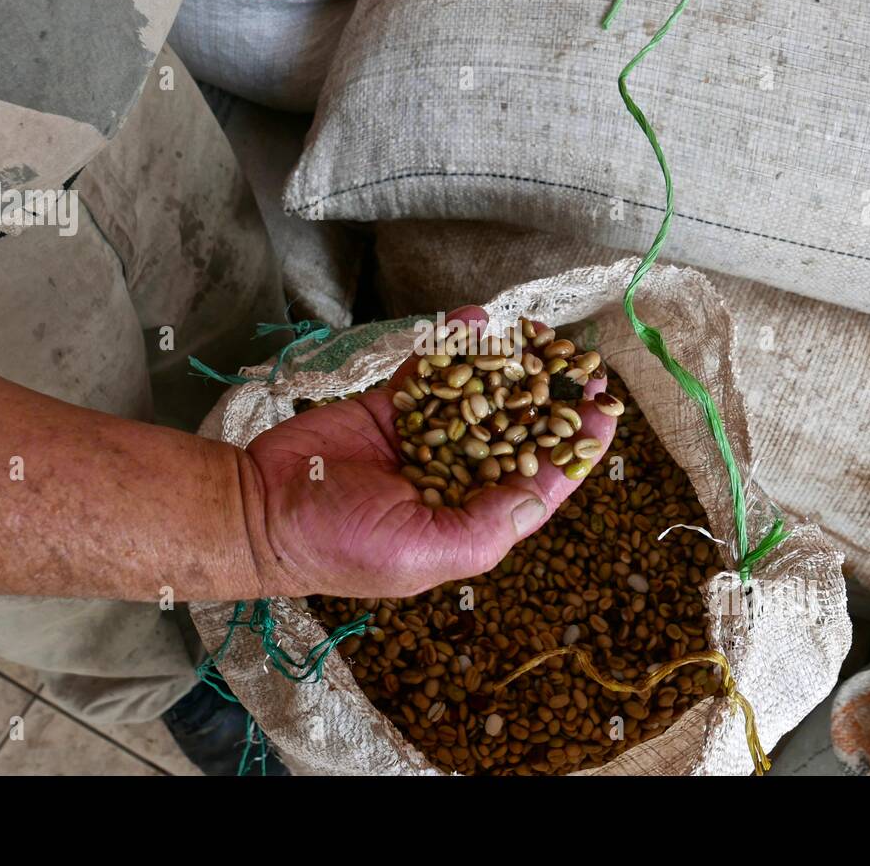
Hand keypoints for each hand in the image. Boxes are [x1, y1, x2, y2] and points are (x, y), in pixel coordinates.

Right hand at [242, 306, 616, 598]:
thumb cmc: (342, 544)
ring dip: (507, 364)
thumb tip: (545, 492)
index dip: (575, 445)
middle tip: (581, 360)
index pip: (537, 479)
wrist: (261, 508)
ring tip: (536, 332)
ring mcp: (424, 437)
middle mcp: (455, 476)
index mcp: (471, 518)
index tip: (608, 411)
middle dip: (550, 395)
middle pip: (516, 428)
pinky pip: (431, 369)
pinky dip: (453, 344)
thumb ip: (489, 523)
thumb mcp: (427, 550)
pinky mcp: (392, 406)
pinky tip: (477, 318)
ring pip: (478, 393)